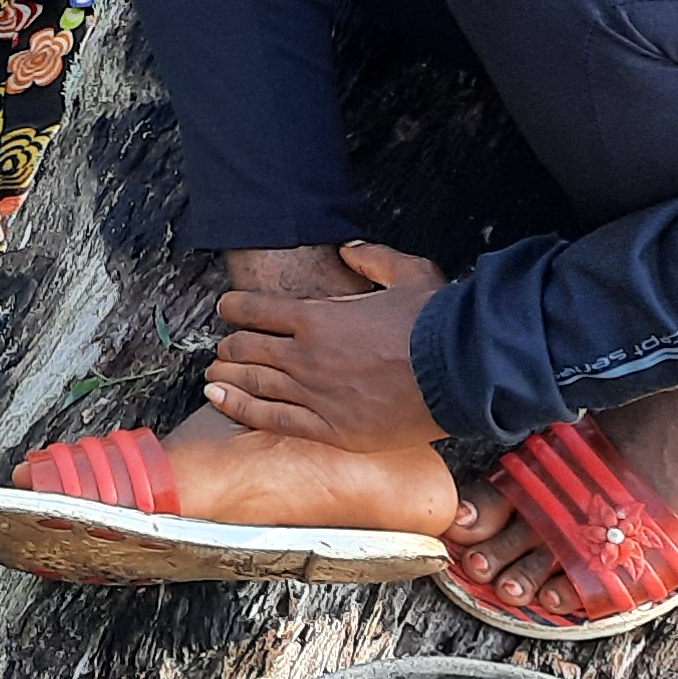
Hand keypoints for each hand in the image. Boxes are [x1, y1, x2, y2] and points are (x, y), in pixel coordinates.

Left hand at [203, 244, 451, 451]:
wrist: (464, 375)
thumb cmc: (438, 325)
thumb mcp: (409, 273)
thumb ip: (373, 258)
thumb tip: (350, 249)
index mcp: (318, 317)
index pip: (257, 308)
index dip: (236, 307)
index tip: (228, 307)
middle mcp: (307, 355)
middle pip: (247, 347)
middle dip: (230, 344)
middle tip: (223, 345)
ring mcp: (316, 395)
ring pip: (254, 382)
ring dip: (227, 374)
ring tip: (213, 373)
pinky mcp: (332, 429)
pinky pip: (273, 419)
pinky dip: (241, 408)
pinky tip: (220, 400)